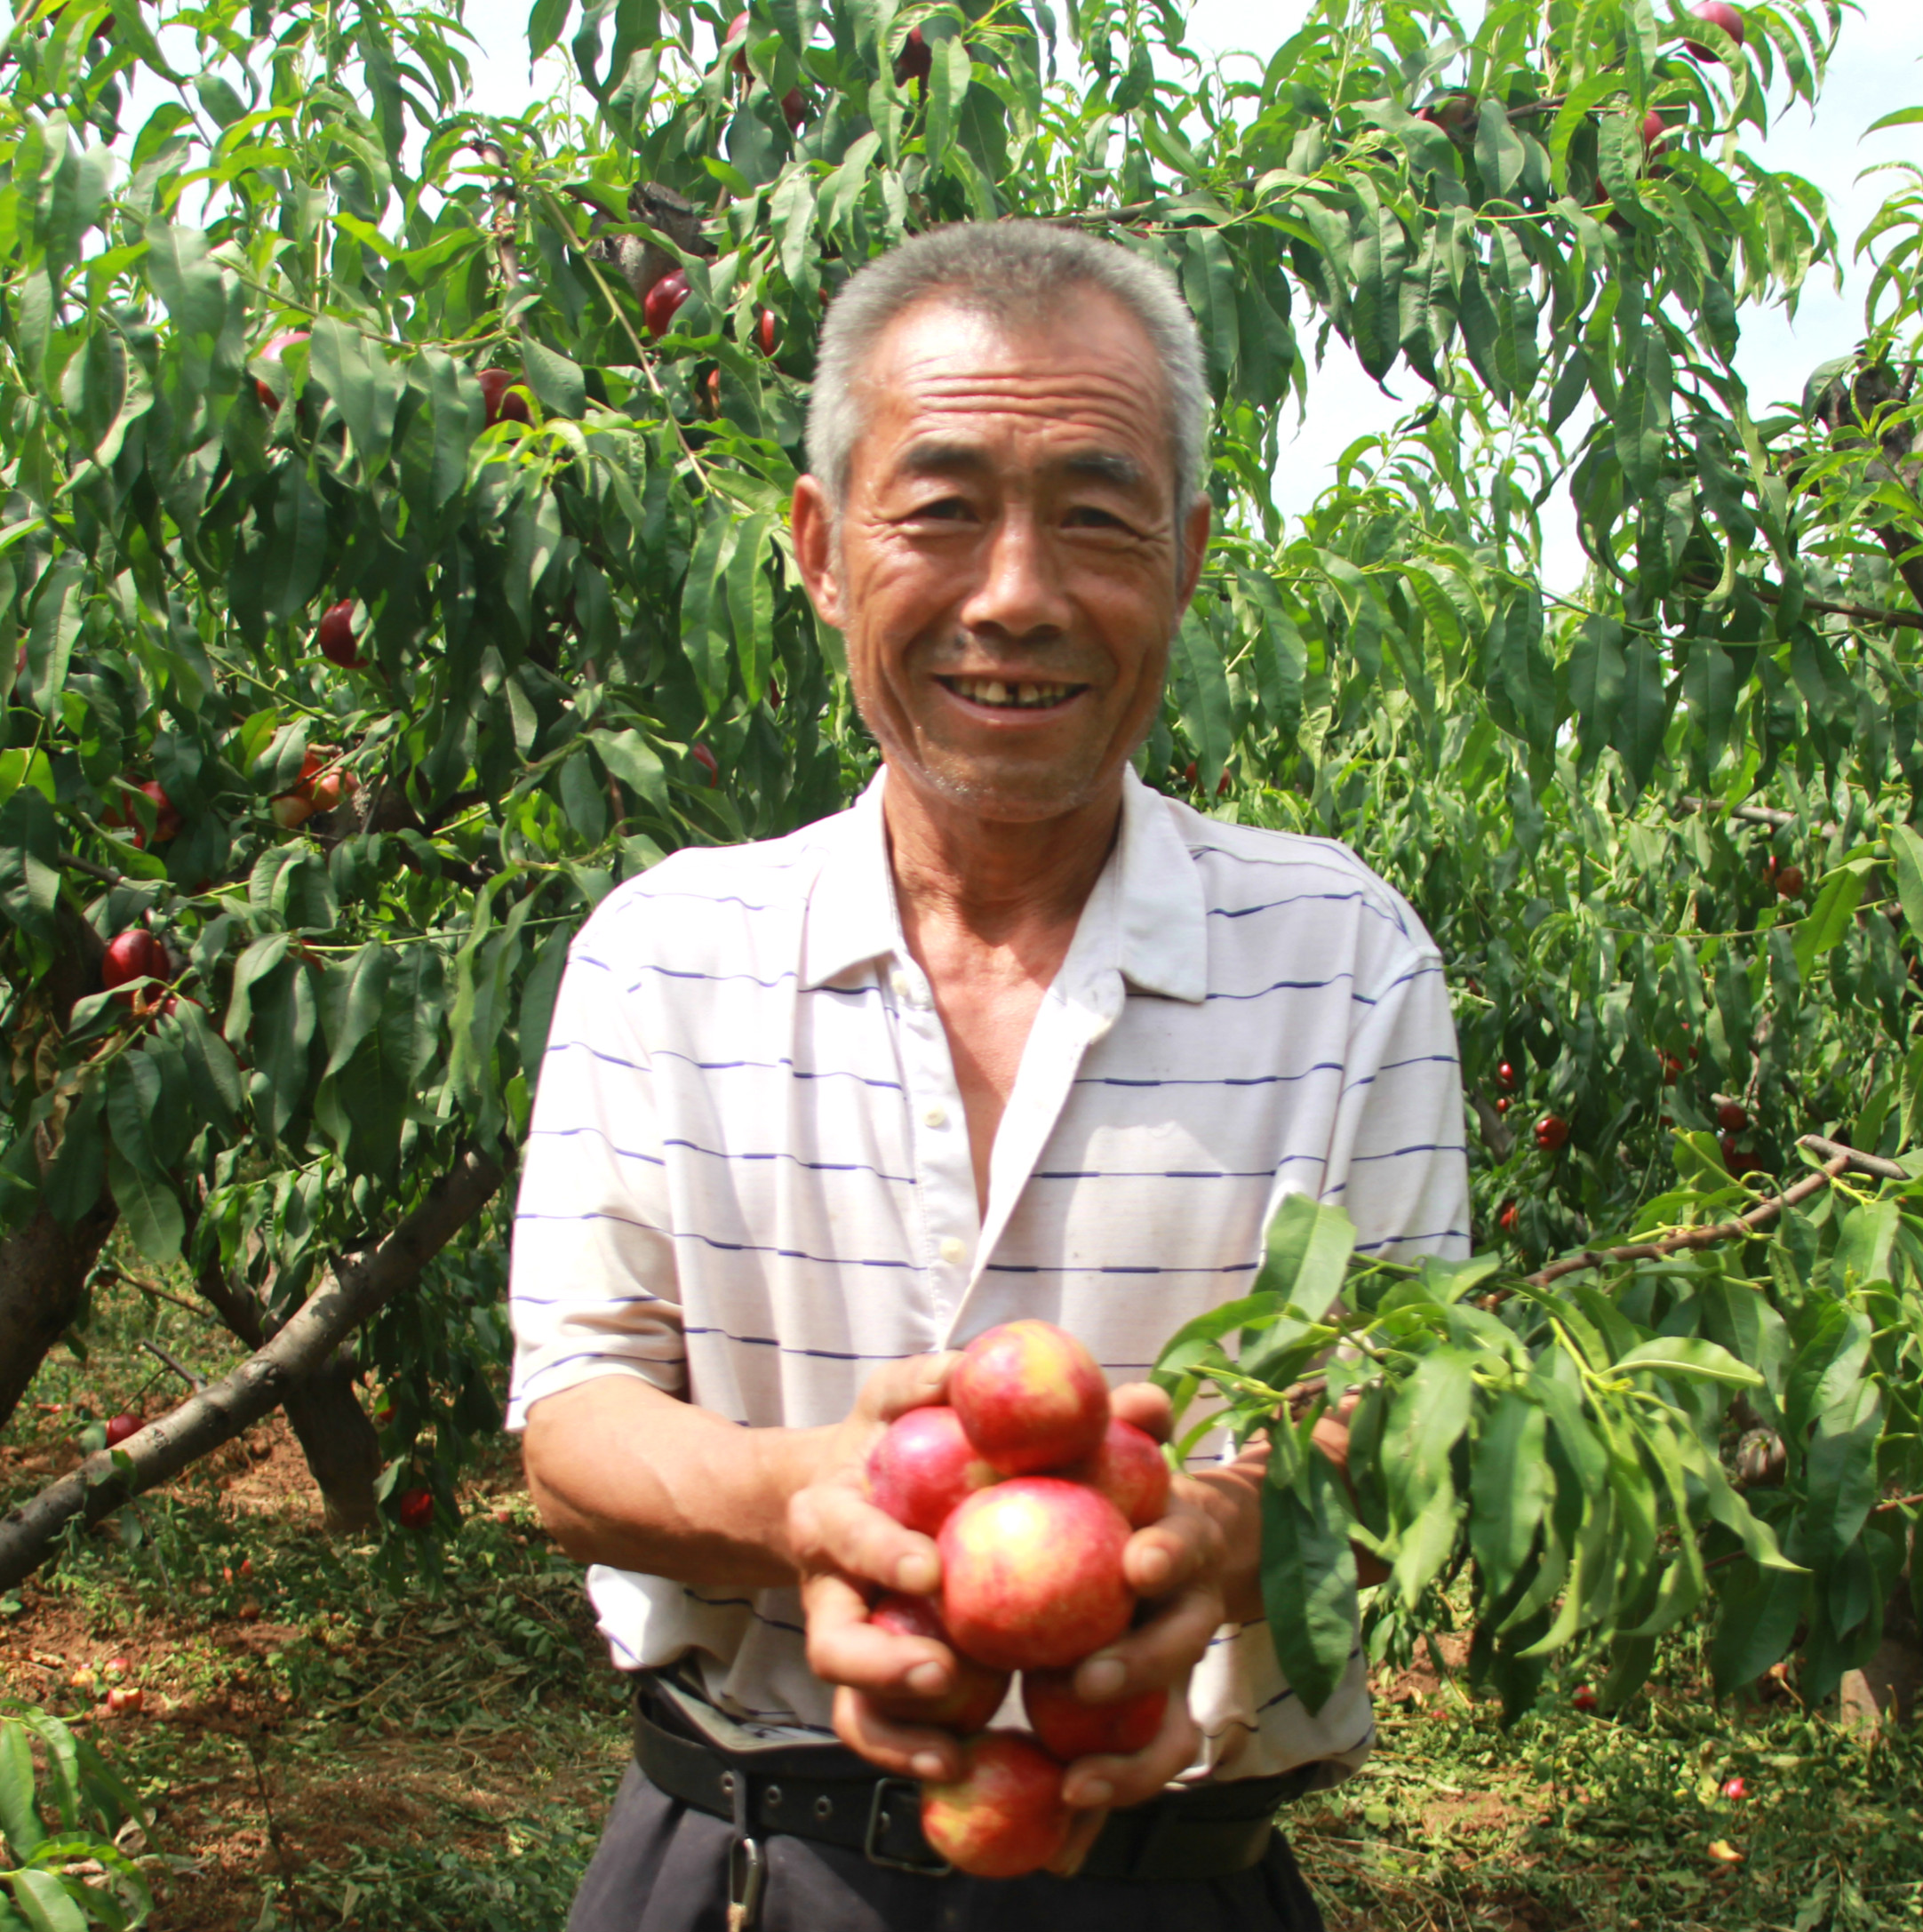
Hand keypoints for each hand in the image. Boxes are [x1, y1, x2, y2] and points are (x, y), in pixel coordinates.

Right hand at [787, 1353, 973, 1781]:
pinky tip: (963, 1765)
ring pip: (849, 1705)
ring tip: (953, 1749)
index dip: (881, 1553)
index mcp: (830, 1515)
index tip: (930, 1569)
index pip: (847, 1535)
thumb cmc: (883, 1443)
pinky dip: (911, 1754)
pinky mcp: (869, 1683)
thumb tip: (972, 1365)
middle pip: (834, 1644)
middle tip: (943, 1672)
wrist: (836, 1497)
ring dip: (896, 1733)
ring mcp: (845, 1641)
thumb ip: (928, 1381)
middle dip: (882, 1665)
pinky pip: (878, 1731)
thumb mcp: (894, 1400)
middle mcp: (827, 1589)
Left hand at [1044, 1381, 1228, 1874]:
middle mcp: (1188, 1613)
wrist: (1201, 1542)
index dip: (1168, 1555)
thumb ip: (1141, 1420)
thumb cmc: (1142, 1487)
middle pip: (1179, 1647)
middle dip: (1139, 1667)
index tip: (1136, 1565)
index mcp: (1179, 1546)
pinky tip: (1060, 1846)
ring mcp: (1175, 1672)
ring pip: (1172, 1728)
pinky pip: (1137, 1770)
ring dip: (1130, 1764)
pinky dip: (1106, 1806)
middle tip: (1087, 1680)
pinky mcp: (1155, 1721)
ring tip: (1075, 1788)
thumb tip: (1148, 1399)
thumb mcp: (1140, 1449)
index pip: (1182, 1546)